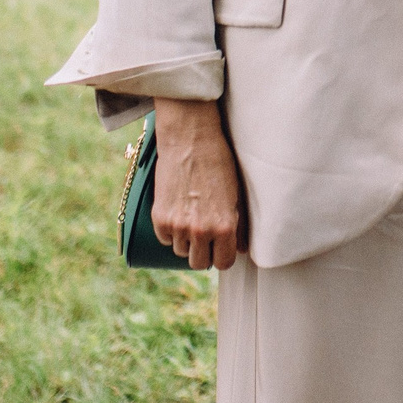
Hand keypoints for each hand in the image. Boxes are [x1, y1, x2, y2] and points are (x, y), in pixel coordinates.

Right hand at [149, 98, 243, 271]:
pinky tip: (178, 212)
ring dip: (186, 240)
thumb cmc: (218, 162)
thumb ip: (239, 224)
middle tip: (205, 233)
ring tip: (191, 216)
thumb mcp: (235, 193)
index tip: (221, 247)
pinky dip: (170, 230)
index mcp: (224, 226)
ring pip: (181, 251)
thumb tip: (243, 249)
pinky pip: (165, 239)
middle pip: (199, 263)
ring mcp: (177, 226)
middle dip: (203, 251)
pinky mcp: (159, 218)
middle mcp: (200, 231)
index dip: (223, 255)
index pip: (224, 262)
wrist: (189, 139)